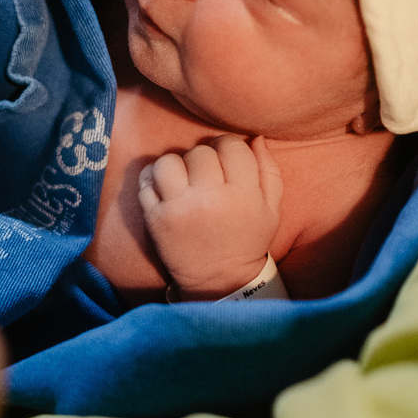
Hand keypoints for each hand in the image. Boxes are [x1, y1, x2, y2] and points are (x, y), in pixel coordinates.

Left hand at [138, 135, 281, 299]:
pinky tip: (166, 187)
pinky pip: (146, 181)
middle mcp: (209, 199)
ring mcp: (178, 208)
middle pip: (199, 152)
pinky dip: (153, 178)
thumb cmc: (247, 239)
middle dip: (204, 158)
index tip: (227, 160)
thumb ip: (268, 171)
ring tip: (183, 178)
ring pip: (168, 161)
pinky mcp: (155, 218)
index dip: (229, 147)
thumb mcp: (271, 209)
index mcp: (243, 194)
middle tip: (207, 175)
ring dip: (175, 165)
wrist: (218, 280)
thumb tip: (256, 138)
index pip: (231, 146)